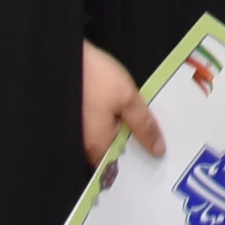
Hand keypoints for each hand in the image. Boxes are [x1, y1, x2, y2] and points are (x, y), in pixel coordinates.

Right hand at [81, 39, 164, 167]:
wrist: (62, 56)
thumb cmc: (95, 78)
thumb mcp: (127, 98)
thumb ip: (143, 125)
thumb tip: (158, 151)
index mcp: (97, 147)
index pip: (122, 167)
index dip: (141, 163)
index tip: (162, 159)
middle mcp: (85, 146)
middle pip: (115, 154)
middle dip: (135, 147)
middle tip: (163, 142)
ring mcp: (79, 133)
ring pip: (108, 140)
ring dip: (126, 134)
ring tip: (151, 128)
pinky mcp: (77, 118)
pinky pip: (101, 128)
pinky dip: (116, 124)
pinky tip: (130, 115)